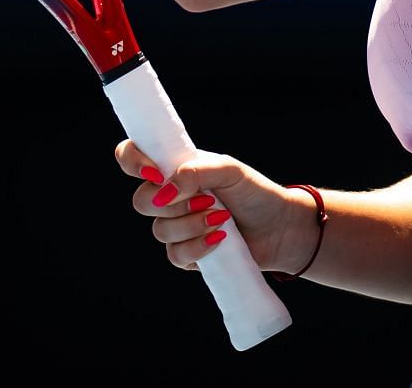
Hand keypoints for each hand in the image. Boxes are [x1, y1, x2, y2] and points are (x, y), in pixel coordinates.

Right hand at [115, 140, 317, 274]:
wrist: (279, 227)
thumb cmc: (254, 192)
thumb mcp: (229, 170)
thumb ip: (195, 172)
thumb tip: (163, 189)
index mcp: (174, 168)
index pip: (132, 157)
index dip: (132, 162)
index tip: (155, 173)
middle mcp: (170, 196)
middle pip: (141, 201)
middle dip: (173, 204)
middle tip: (207, 199)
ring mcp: (176, 226)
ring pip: (159, 230)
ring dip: (191, 225)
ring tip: (222, 219)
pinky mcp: (187, 253)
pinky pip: (174, 255)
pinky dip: (197, 247)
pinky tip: (220, 240)